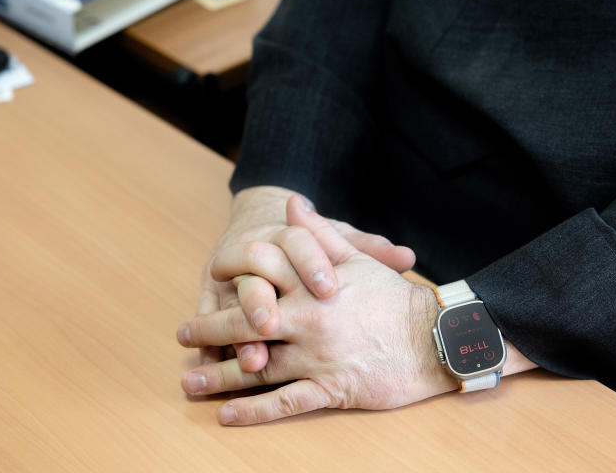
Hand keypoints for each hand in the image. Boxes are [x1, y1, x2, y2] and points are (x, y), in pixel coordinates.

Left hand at [178, 202, 455, 423]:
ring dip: (219, 375)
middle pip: (245, 325)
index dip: (229, 280)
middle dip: (209, 330)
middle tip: (182, 336)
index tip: (209, 282)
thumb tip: (293, 202)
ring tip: (189, 382)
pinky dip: (252, 411)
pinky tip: (228, 414)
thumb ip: (319, 233)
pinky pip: (283, 403)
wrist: (433, 338)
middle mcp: (308, 322)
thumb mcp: (357, 258)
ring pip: (256, 367)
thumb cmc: (395, 298)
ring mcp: (316, 358)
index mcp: (312, 288)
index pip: (259, 278)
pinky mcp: (329, 389)